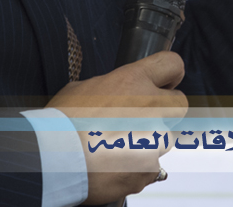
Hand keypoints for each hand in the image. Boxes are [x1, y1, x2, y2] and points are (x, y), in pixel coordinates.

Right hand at [45, 51, 186, 203]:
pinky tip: (114, 166)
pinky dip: (137, 167)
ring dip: (147, 142)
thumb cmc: (61, 124)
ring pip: (163, 139)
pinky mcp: (150, 168)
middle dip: (165, 110)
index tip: (165, 82)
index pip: (172, 64)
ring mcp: (154, 140)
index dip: (170, 74)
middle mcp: (150, 107)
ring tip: (116, 149)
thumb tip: (116, 92)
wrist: (54, 160)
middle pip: (179, 104)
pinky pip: (151, 166)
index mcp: (133, 81)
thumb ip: (109, 87)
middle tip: (142, 119)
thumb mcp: (82, 89)